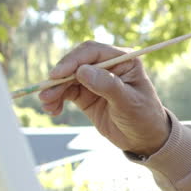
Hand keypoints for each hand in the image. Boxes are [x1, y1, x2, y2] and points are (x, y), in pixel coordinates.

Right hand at [39, 41, 170, 156]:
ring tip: (47, 104)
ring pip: (67, 77)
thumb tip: (82, 71)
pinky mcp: (85, 93)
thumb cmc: (143, 117)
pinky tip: (52, 109)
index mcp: (122, 59)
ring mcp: (94, 79)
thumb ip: (107, 86)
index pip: (92, 52)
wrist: (144, 138)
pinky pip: (66, 91)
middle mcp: (107, 65)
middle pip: (75, 63)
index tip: (57, 75)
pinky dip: (56, 98)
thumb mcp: (128, 102)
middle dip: (59, 77)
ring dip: (54, 89)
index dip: (72, 61)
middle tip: (46, 93)